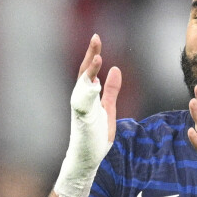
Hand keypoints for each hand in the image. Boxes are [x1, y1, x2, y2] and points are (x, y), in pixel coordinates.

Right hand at [55, 35, 121, 196]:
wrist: (87, 158)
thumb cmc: (95, 135)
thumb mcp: (108, 109)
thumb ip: (111, 90)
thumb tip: (115, 69)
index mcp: (88, 95)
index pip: (90, 70)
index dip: (93, 54)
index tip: (97, 38)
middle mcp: (81, 98)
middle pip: (83, 72)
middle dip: (89, 55)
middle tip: (96, 37)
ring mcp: (80, 108)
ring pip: (81, 84)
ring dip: (89, 70)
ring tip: (98, 56)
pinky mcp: (81, 119)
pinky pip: (82, 102)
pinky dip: (88, 90)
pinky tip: (95, 81)